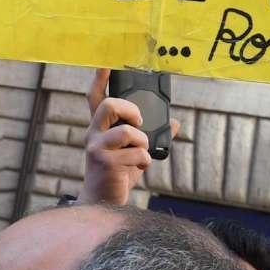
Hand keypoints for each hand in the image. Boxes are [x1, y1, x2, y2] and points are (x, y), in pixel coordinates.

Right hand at [80, 68, 151, 206]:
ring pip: (127, 131)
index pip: (95, 99)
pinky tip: (138, 168)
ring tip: (141, 154)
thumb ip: (149, 138)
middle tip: (140, 122)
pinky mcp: (105, 162)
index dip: (100, 81)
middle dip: (130, 109)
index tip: (106, 65)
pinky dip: (144, 161)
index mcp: (100, 129)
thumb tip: (176, 124)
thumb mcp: (133, 154)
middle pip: (108, 105)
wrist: (104, 203)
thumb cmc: (117, 176)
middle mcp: (94, 135)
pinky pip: (137, 153)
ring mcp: (97, 148)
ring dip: (143, 143)